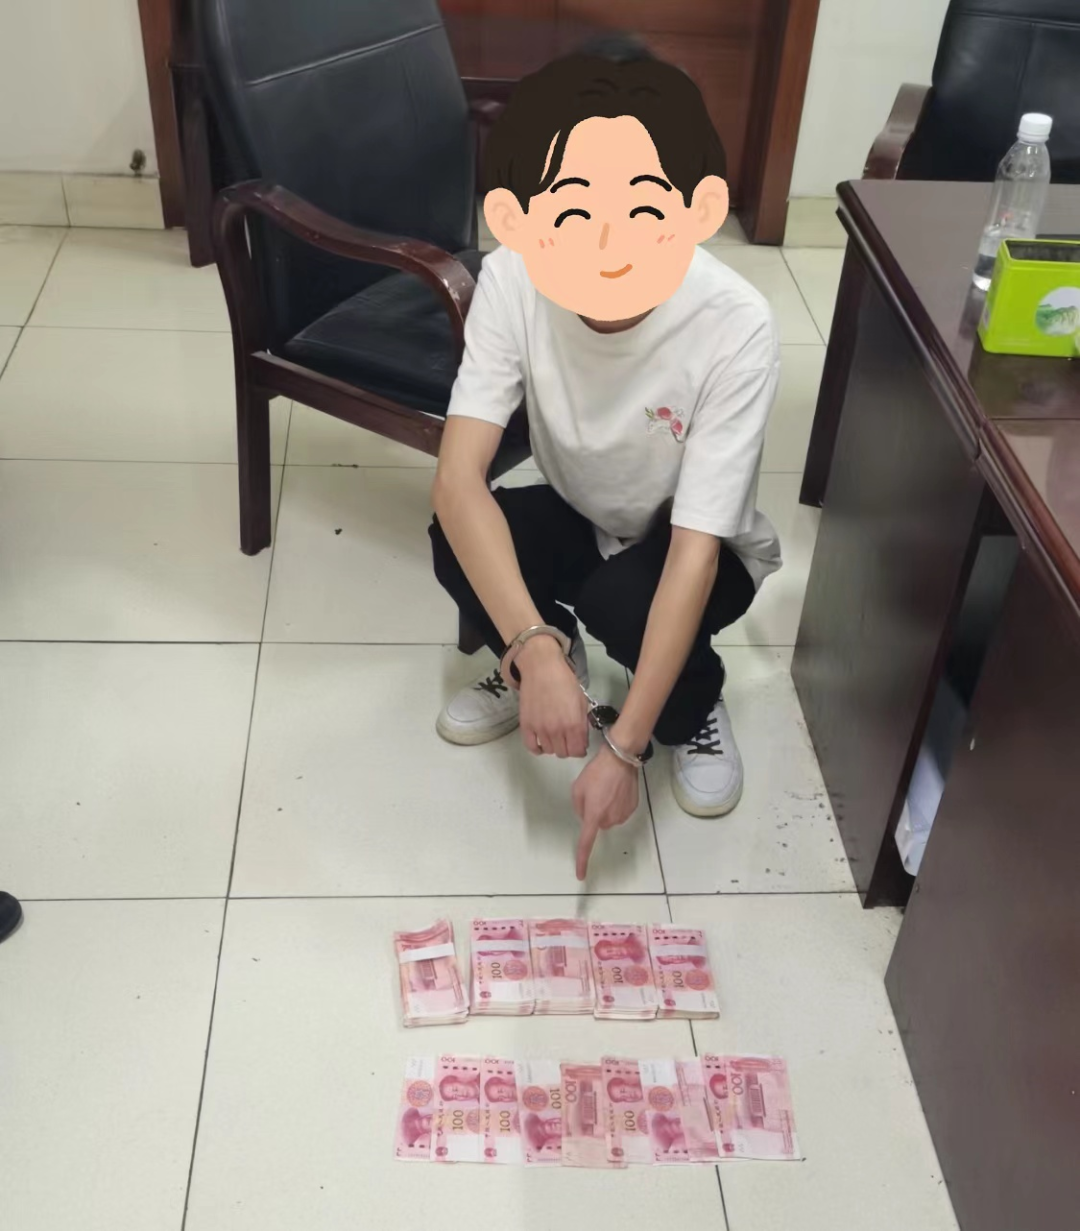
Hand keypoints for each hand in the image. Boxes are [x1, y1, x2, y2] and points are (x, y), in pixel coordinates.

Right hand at [516, 637, 588, 758]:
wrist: (542, 668)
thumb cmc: (565, 681)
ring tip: (554, 736)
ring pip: (549, 751)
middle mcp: (557, 730)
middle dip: (568, 748)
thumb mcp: (581, 701)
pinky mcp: (526, 726)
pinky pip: (532, 747)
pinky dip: (538, 749)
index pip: (578, 751)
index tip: (579, 744)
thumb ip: (583, 723)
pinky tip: (542, 743)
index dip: (580, 750)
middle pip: (564, 753)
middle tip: (567, 738)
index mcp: (574, 724)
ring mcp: (540, 729)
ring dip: (554, 746)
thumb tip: (581, 739)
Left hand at [571, 745, 639, 879]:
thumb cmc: (596, 772)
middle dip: (594, 814)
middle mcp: (610, 820)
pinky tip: (617, 790)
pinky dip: (616, 804)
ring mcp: (623, 815)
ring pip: (609, 818)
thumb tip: (586, 816)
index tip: (581, 875)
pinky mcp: (632, 808)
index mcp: (594, 816)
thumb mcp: (578, 788)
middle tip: (594, 795)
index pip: (586, 843)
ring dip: (605, 809)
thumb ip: (578, 807)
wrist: (621, 759)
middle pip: (598, 825)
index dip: (582, 860)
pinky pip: (619, 812)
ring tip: (606, 789)